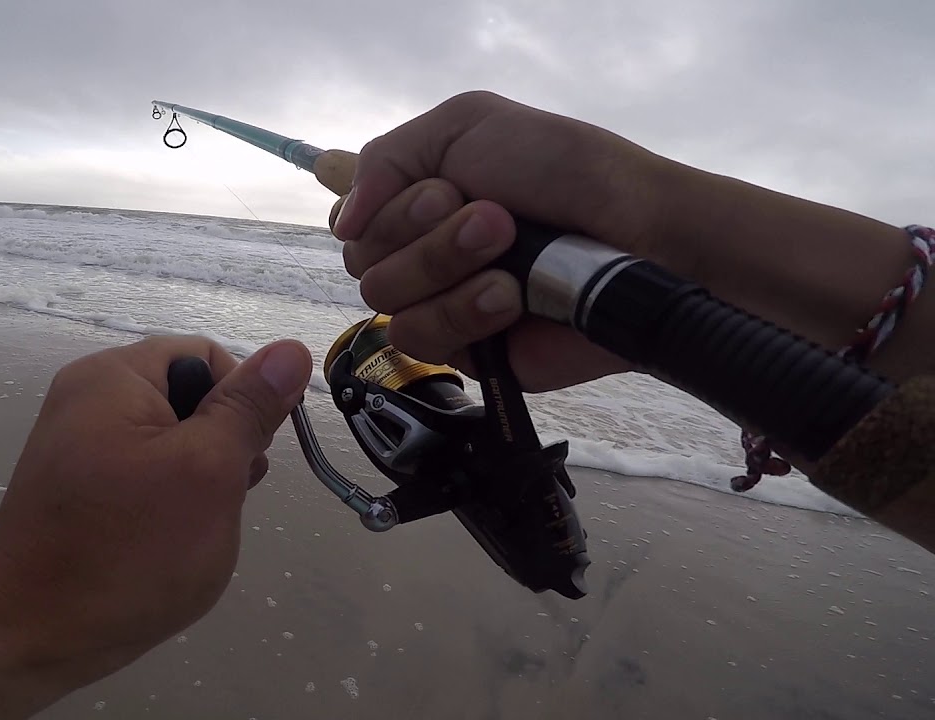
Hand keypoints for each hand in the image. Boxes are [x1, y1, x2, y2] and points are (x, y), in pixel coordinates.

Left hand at [0, 335, 312, 689]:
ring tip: (189, 535)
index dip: (243, 404)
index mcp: (114, 377)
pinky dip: (166, 511)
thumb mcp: (207, 471)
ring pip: (172, 448)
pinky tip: (166, 551)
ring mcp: (79, 450)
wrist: (24, 636)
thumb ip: (249, 408)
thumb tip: (290, 349)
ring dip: (199, 488)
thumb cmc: (125, 548)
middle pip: (190, 401)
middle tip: (216, 504)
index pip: (208, 358)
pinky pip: (142, 481)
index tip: (245, 462)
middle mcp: (89, 400)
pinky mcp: (76, 494)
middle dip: (221, 451)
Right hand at [327, 91, 670, 389]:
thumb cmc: (565, 170)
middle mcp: (422, 255)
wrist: (637, 233)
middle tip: (495, 217)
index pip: (352, 223)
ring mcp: (442, 305)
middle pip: (363, 262)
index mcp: (417, 201)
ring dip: (447, 268)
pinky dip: (465, 312)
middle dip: (426, 235)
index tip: (443, 189)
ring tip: (509, 251)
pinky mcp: (469, 354)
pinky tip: (511, 298)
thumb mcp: (467, 123)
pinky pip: (423, 342)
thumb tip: (344, 220)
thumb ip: (387, 158)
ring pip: (386, 303)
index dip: (386, 210)